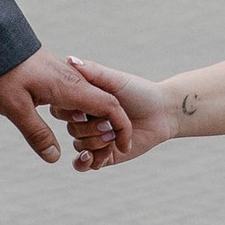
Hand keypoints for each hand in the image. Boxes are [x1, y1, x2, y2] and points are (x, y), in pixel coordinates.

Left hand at [0, 50, 127, 165]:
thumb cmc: (0, 73)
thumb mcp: (15, 108)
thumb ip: (36, 133)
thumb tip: (55, 158)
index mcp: (70, 88)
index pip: (109, 107)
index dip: (121, 128)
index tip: (123, 147)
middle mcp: (73, 80)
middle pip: (103, 106)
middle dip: (105, 130)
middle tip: (92, 154)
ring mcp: (64, 75)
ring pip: (89, 101)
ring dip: (90, 123)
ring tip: (80, 143)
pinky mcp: (54, 74)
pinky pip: (75, 96)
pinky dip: (78, 113)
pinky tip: (64, 121)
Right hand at [58, 56, 177, 168]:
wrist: (162, 113)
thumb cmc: (139, 91)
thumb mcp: (115, 79)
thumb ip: (92, 72)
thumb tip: (69, 59)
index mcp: (84, 101)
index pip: (62, 109)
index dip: (71, 112)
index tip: (85, 110)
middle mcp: (86, 120)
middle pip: (71, 129)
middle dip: (89, 128)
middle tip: (107, 124)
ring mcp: (94, 138)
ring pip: (79, 146)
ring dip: (94, 143)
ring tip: (112, 138)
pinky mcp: (104, 156)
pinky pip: (83, 165)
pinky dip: (85, 162)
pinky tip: (92, 156)